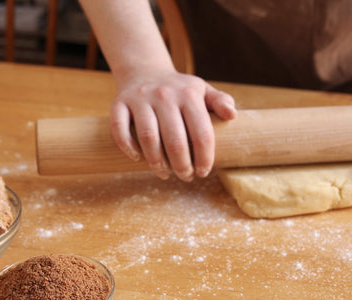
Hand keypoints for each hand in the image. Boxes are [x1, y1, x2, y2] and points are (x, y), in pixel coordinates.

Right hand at [110, 70, 236, 180]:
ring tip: (164, 173)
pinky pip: (119, 128)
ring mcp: (140, 99)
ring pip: (148, 137)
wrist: (144, 70)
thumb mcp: (201, 90)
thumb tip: (232, 115)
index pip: (201, 133)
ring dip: (156, 162)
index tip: (203, 171)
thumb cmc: (178, 89)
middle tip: (185, 176)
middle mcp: (164, 95)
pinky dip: (127, 147)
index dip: (204, 157)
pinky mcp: (119, 103)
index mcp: (188, 95)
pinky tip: (137, 158)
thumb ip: (219, 101)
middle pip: (175, 140)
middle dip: (182, 165)